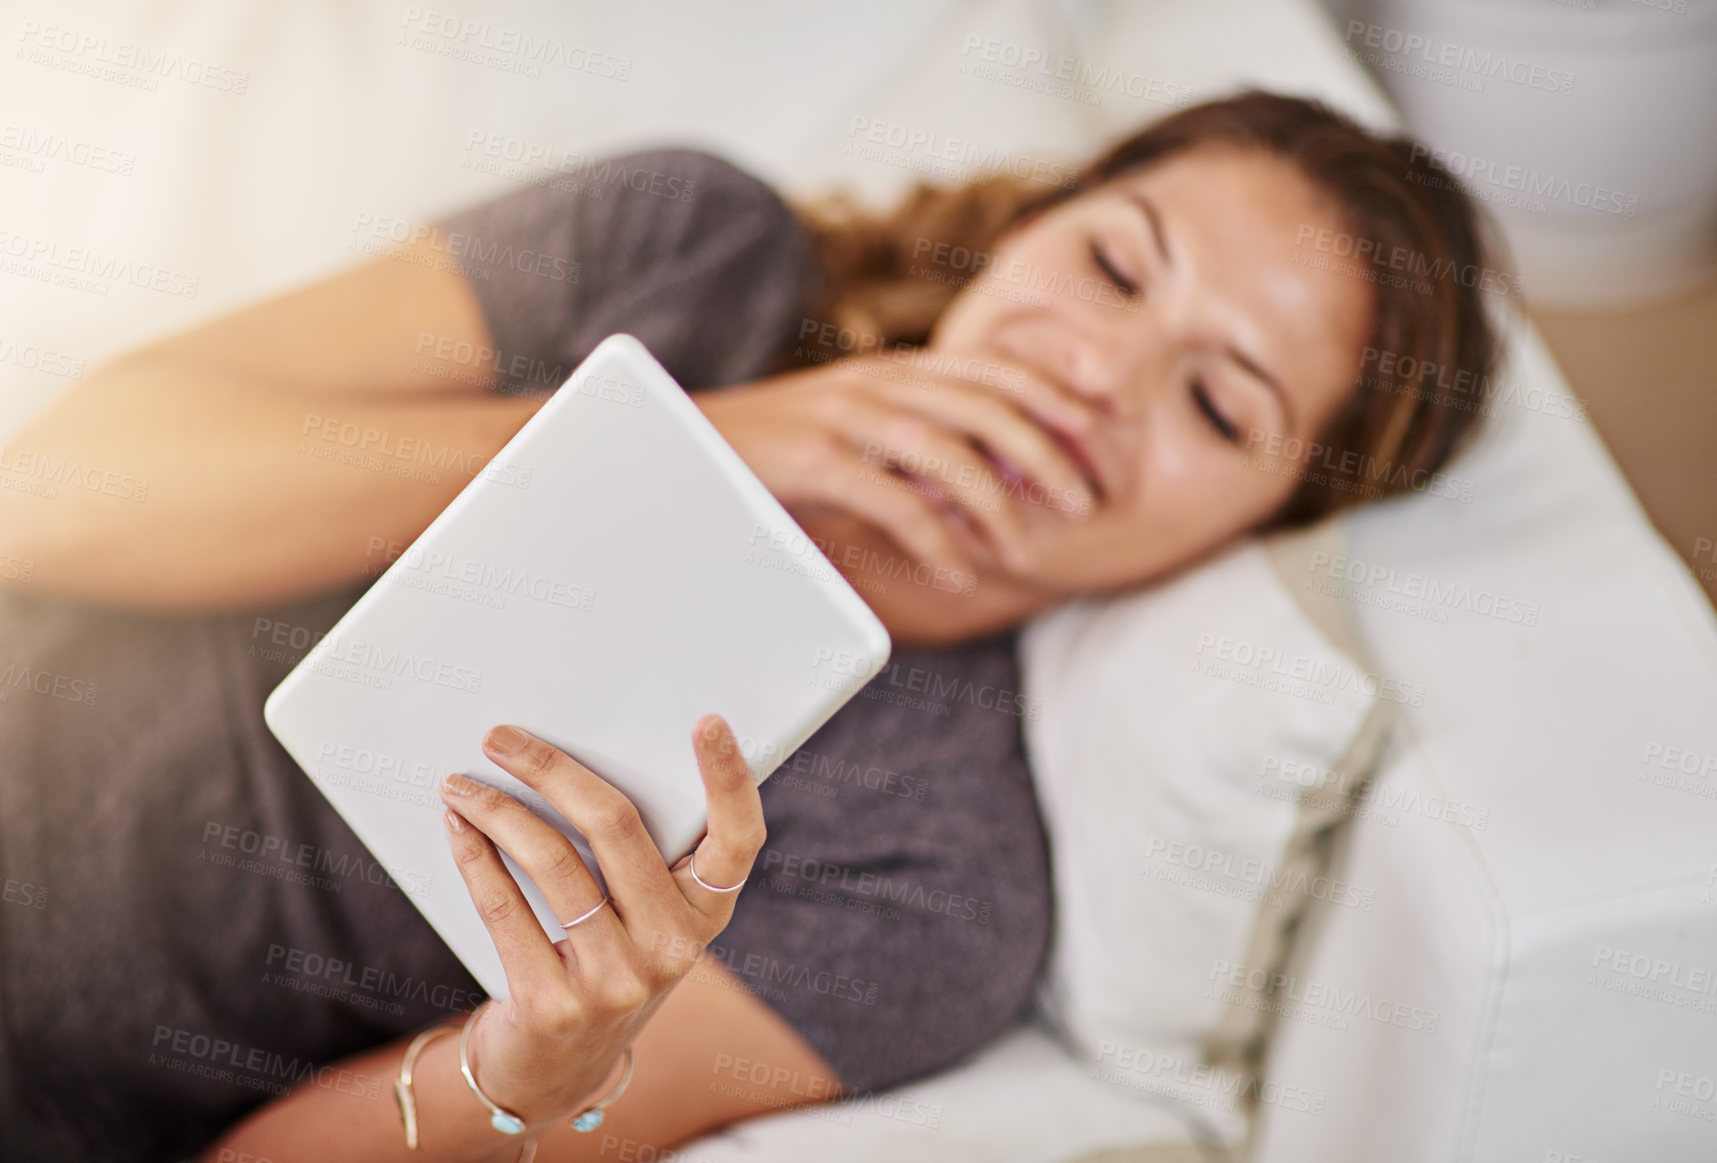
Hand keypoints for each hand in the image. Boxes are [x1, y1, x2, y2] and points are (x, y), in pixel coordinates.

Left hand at [438, 714, 764, 1126]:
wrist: (557, 1068)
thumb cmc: (604, 961)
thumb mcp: (645, 918)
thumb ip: (639, 856)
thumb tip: (570, 764)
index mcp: (708, 914)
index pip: (739, 841)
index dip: (730, 780)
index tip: (707, 722)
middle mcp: (673, 948)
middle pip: (617, 828)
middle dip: (552, 769)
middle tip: (503, 738)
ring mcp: (616, 981)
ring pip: (552, 860)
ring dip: (496, 809)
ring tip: (461, 784)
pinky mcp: (555, 1005)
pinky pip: (505, 906)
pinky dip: (475, 856)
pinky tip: (458, 828)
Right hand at [697, 351, 1101, 580]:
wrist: (673, 444)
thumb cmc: (771, 449)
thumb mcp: (849, 430)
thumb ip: (910, 440)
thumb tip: (980, 476)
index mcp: (890, 368)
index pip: (991, 368)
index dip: (1053, 393)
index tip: (1100, 431)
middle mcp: (875, 381)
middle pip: (987, 406)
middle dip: (1048, 454)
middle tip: (1087, 504)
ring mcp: (843, 417)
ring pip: (948, 450)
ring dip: (1000, 505)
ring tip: (1028, 554)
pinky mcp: (813, 460)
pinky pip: (894, 500)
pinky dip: (936, 540)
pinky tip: (960, 572)